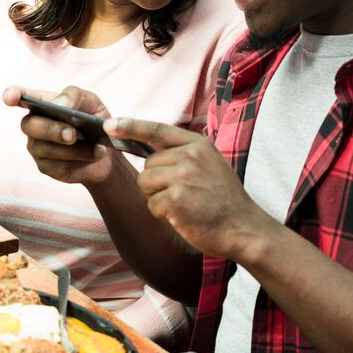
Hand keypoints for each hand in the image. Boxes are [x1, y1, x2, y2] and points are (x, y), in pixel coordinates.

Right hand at [2, 85, 115, 185]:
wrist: (107, 150)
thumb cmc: (93, 119)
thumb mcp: (91, 102)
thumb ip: (75, 96)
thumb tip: (60, 104)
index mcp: (42, 103)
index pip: (20, 96)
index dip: (12, 96)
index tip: (10, 97)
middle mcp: (34, 124)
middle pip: (29, 125)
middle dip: (51, 130)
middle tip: (72, 135)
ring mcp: (37, 147)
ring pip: (45, 148)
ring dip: (74, 149)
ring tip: (97, 147)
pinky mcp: (46, 167)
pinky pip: (58, 166)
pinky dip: (80, 160)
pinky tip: (95, 154)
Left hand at [105, 117, 273, 260]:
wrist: (243, 228)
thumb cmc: (224, 200)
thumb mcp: (210, 165)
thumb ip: (184, 155)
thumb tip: (150, 157)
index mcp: (198, 144)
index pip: (157, 129)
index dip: (130, 126)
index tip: (109, 124)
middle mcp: (190, 155)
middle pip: (147, 164)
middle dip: (156, 182)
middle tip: (183, 195)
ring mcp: (182, 176)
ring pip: (145, 183)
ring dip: (157, 198)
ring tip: (183, 205)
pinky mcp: (176, 198)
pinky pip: (151, 204)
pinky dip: (162, 214)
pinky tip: (183, 216)